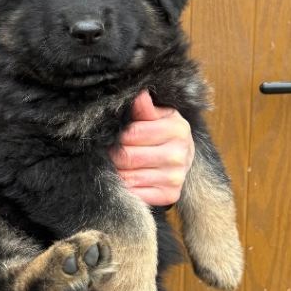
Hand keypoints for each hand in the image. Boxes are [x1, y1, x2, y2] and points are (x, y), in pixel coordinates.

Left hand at [109, 90, 194, 205]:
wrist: (182, 156)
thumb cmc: (163, 132)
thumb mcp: (158, 115)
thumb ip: (145, 108)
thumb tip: (138, 95)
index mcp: (177, 129)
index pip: (131, 134)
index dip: (117, 135)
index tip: (112, 136)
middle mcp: (179, 155)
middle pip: (127, 157)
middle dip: (113, 154)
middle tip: (108, 151)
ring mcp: (176, 177)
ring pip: (128, 177)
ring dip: (116, 172)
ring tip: (115, 164)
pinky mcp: (171, 195)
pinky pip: (136, 194)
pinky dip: (125, 188)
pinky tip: (126, 178)